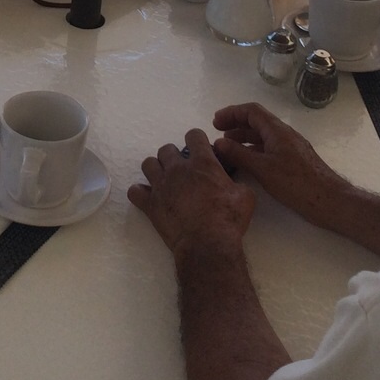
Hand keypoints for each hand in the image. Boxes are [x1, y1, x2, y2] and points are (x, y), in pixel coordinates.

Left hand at [128, 129, 255, 261]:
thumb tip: (234, 183)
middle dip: (173, 156)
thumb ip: (237, 183)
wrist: (207, 244)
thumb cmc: (228, 219)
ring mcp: (161, 185)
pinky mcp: (150, 204)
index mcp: (202, 163)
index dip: (196, 140)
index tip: (199, 149)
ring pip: (148, 164)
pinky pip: (134, 191)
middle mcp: (178, 169)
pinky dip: (140, 193)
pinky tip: (148, 198)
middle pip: (166, 149)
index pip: (193, 135)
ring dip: (156, 170)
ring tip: (164, 181)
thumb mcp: (245, 197)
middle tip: (182, 170)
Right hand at [211, 104, 349, 227]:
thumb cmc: (296, 183)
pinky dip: (253, 150)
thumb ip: (239, 154)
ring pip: (262, 136)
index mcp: (277, 130)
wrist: (329, 200)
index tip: (215, 122)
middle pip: (257, 121)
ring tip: (226, 147)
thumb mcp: (263, 168)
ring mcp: (289, 147)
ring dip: (243, 138)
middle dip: (236, 124)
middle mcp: (283, 134)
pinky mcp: (292, 161)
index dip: (232, 113)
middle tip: (217, 133)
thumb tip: (218, 142)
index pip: (252, 111)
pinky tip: (245, 162)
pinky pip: (268, 148)